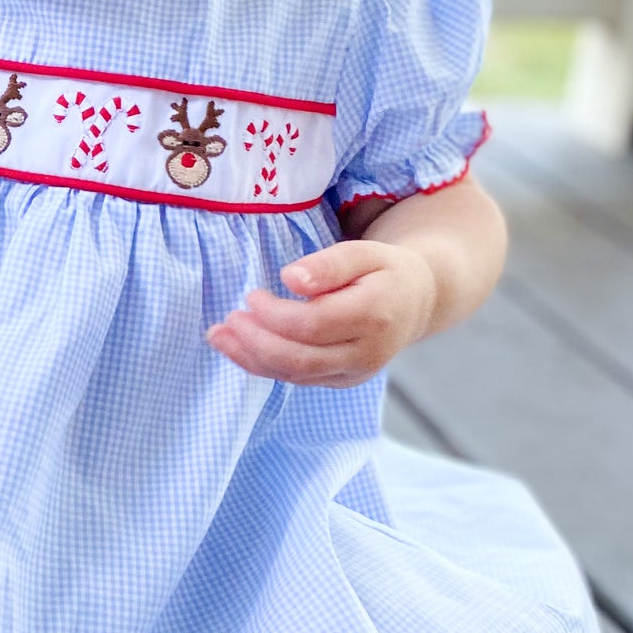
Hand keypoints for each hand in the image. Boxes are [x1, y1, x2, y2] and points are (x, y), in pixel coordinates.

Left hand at [205, 238, 439, 388]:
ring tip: (217, 336)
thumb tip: (290, 279)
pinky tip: (237, 348)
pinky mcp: (341, 380)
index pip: (315, 324)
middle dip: (256, 342)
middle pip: (302, 358)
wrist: (415, 301)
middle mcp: (368, 352)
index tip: (251, 295)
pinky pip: (298, 379)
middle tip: (225, 320)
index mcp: (375, 315)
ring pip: (297, 375)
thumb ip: (328, 264)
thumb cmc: (383, 271)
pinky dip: (263, 366)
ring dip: (251, 358)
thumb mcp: (363, 252)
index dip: (275, 314)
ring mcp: (355, 372)